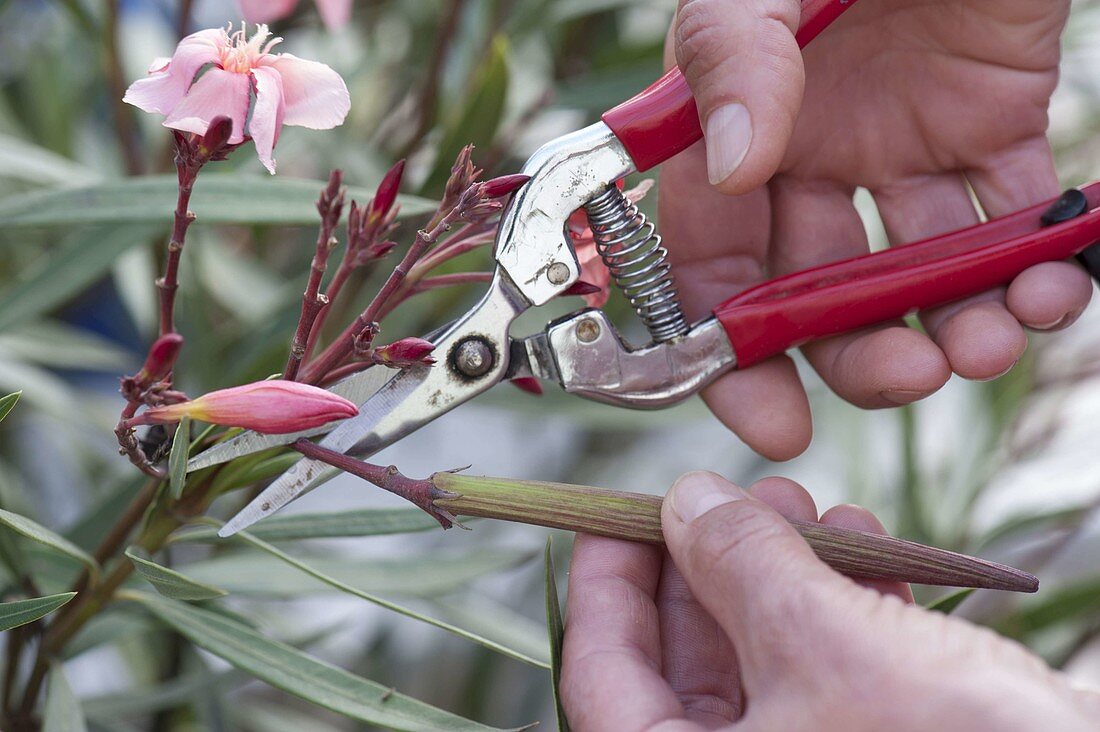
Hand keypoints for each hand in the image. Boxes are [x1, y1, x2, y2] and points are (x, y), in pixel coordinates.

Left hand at [561, 472, 1099, 730]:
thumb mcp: (825, 641)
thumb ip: (741, 563)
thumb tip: (683, 502)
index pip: (601, 675)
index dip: (605, 583)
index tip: (611, 514)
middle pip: (685, 665)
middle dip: (712, 565)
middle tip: (729, 496)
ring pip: (766, 664)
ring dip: (785, 576)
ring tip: (809, 506)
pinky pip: (833, 680)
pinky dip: (845, 613)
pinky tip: (868, 551)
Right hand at [659, 0, 1093, 459]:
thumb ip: (736, 58)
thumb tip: (730, 165)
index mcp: (736, 124)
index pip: (712, 260)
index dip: (731, 348)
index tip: (770, 418)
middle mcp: (810, 151)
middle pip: (816, 289)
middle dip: (855, 353)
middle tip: (906, 379)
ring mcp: (900, 144)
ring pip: (915, 272)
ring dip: (951, 325)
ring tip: (988, 342)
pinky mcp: (992, 127)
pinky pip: (1008, 221)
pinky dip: (1034, 269)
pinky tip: (1051, 286)